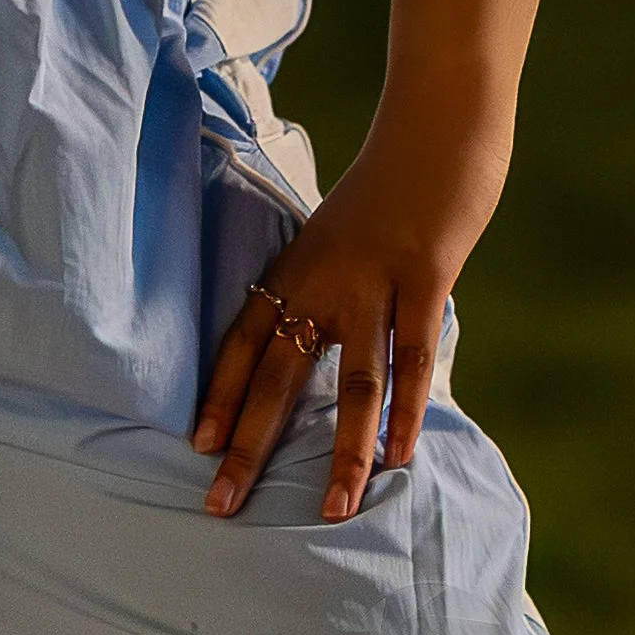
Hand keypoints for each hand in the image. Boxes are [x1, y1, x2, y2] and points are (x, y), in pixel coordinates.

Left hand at [191, 105, 509, 522]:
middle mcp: (322, 278)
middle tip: (220, 504)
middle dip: (248, 444)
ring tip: (329, 509)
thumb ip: (329, 288)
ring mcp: (373, 280)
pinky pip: (411, 356)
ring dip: (340, 450)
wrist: (435, 126)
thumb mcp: (342, 237)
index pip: (242, 338)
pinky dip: (406, 412)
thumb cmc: (392, 188)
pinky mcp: (423, 278)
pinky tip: (399, 457)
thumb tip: (321, 340)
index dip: (219, 393)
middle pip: (275, 373)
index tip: (198, 446)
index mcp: (297, 266)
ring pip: (351, 380)